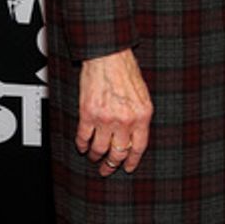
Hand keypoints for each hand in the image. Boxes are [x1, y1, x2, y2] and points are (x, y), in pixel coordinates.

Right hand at [76, 49, 152, 176]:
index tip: (127, 168)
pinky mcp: (88, 113)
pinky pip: (83, 137)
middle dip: (112, 164)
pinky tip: (82, 146)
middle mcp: (125, 119)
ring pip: (99, 148)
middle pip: (118, 152)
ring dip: (96, 156)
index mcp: (142, 115)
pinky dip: (82, 145)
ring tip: (94, 157)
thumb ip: (139, 115)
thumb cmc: (125, 69)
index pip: (138, 147)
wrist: (108, 55)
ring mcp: (106, 118)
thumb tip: (134, 134)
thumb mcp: (142, 95)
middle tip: (107, 168)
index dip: (132, 161)